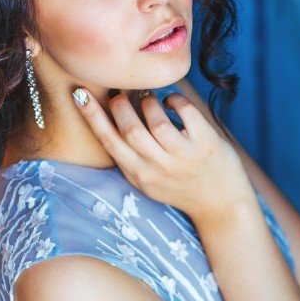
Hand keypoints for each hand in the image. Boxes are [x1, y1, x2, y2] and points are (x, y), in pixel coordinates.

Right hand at [72, 88, 253, 221]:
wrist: (221, 207)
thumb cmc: (180, 187)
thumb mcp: (148, 180)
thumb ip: (129, 157)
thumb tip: (109, 116)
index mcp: (138, 174)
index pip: (108, 142)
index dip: (91, 116)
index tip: (79, 93)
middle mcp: (158, 168)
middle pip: (130, 129)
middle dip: (120, 105)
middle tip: (120, 94)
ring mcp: (183, 157)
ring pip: (156, 120)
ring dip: (148, 101)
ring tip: (148, 98)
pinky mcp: (206, 144)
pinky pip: (186, 112)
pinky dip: (175, 99)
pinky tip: (173, 102)